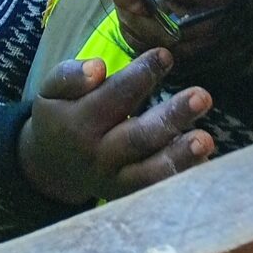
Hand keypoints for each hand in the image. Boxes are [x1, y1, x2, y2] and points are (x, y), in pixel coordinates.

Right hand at [17, 50, 214, 205]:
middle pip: (139, 136)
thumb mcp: (49, 90)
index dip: (141, 75)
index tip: (166, 55)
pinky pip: (155, 191)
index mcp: (79, 122)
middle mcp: (99, 154)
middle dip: (172, 116)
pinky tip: (205, 164)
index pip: (114, 95)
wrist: (46, 168)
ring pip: (150, 172)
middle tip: (202, 96)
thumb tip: (98, 67)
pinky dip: (180, 180)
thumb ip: (70, 77)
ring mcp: (114, 181)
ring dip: (181, 156)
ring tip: (206, 139)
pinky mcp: (128, 197)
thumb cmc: (57, 117)